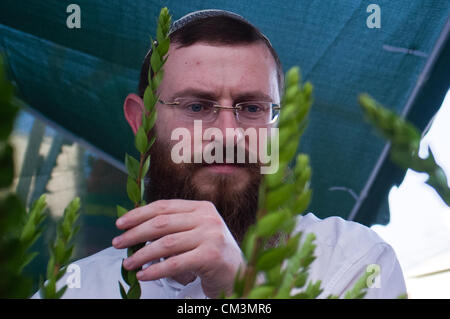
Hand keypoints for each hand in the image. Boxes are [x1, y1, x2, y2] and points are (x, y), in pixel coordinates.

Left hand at [112, 199, 244, 297]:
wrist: (236, 272)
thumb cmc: (210, 252)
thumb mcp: (195, 232)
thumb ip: (174, 226)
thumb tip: (135, 228)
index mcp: (201, 207)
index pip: (164, 206)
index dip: (139, 214)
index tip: (120, 224)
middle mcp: (207, 218)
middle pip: (162, 223)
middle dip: (135, 234)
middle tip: (117, 243)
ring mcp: (211, 236)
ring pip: (166, 244)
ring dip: (142, 255)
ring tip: (127, 264)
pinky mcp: (211, 256)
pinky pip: (175, 264)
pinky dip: (155, 270)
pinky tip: (143, 275)